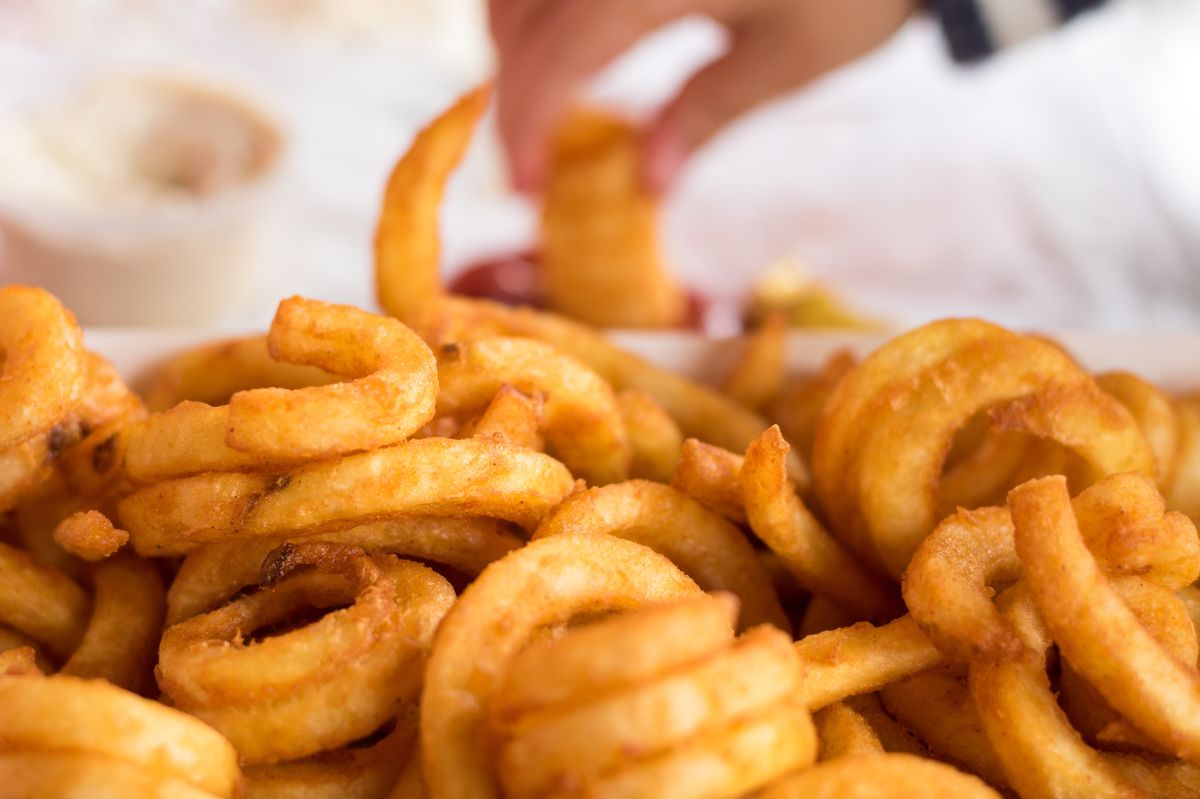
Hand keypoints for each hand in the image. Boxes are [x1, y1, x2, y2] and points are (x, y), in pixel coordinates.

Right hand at [490, 0, 916, 193]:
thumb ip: (703, 115)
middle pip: (517, 13)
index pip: (553, 59)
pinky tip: (570, 36)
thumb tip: (644, 183)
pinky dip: (545, 6)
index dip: (524, 128)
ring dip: (518, 41)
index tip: (524, 189)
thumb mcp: (790, 60)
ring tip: (547, 101)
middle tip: (533, 156)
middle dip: (511, 89)